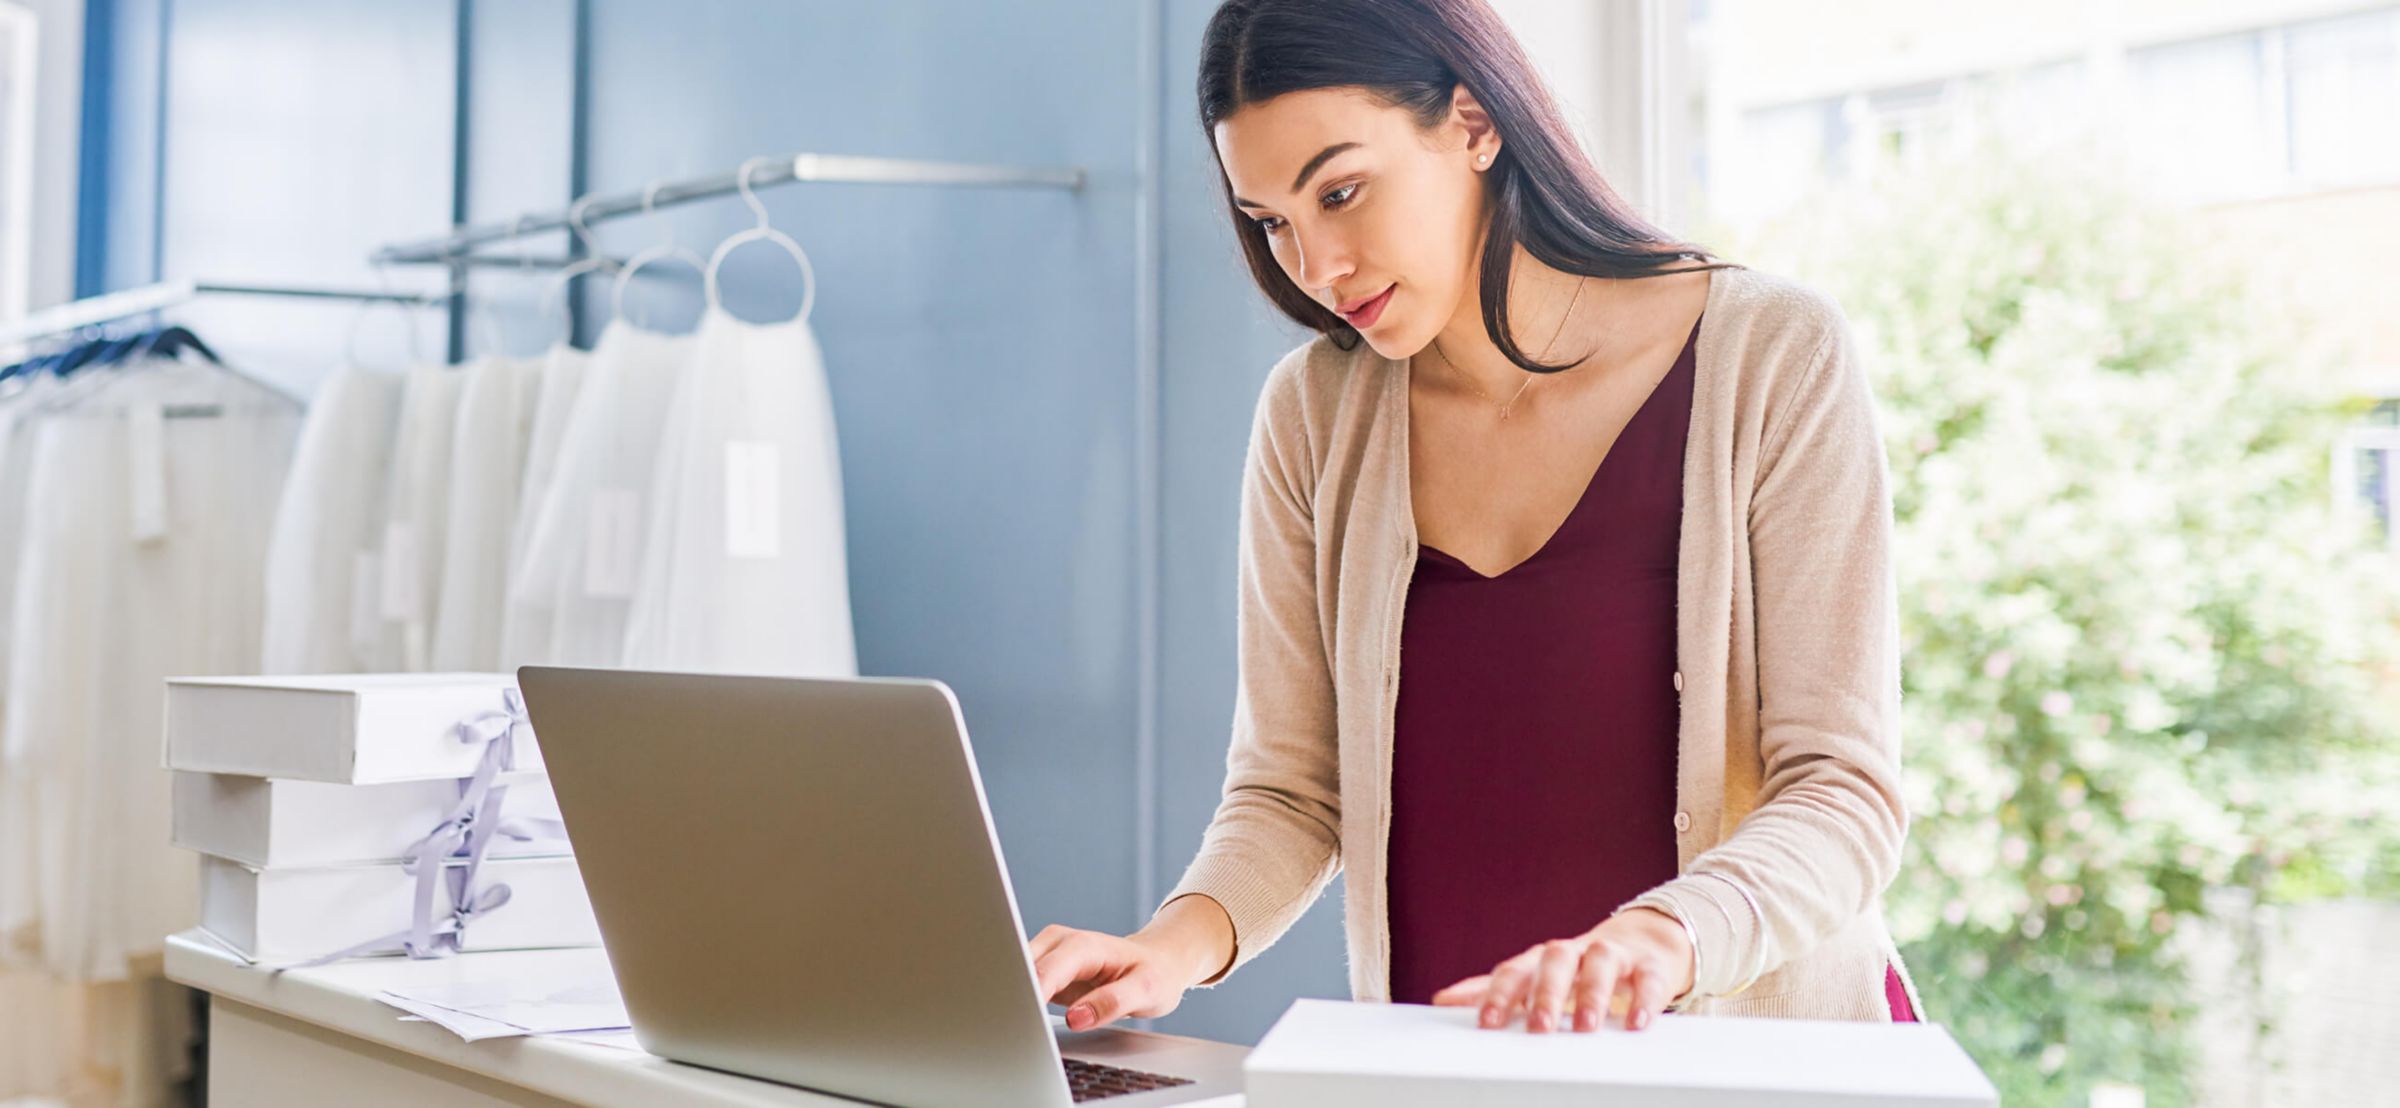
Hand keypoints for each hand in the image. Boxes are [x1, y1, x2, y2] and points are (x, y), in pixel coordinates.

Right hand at [1028, 924, 1205, 1032]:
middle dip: (1015, 999)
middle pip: (1020, 971)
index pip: (1044, 972)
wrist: (1159, 961)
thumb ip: (1112, 1003)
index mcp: (1083, 946)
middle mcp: (1059, 944)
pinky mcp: (1043, 970)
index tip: (1023, 1023)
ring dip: (1013, 1001)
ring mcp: (1048, 954)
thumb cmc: (1154, 974)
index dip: (1030, 997)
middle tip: (1016, 1031)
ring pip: (1014, 976)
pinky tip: (1024, 1020)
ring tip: (1019, 1027)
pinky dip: (1019, 1002)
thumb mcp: (1146, 991)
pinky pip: (1021, 985)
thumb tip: (1075, 1018)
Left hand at [1428, 907, 1694, 1032]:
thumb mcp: (1538, 979)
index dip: (1500, 995)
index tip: (1488, 1024)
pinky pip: (1648, 978)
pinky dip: (1644, 998)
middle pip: (1555, 959)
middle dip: (1546, 992)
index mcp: (1542, 959)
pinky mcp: (1650, 965)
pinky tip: (1636, 1023)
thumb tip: (1442, 1001)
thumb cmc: (1579, 969)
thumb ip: (1495, 992)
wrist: (1643, 943)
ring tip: (1585, 1027)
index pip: (1515, 970)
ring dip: (1591, 992)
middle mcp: (1574, 952)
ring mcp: (1613, 954)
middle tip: (1539, 1027)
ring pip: (1600, 961)